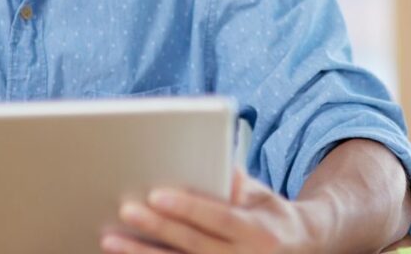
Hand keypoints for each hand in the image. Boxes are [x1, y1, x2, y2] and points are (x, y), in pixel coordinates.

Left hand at [99, 168, 322, 253]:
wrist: (300, 251)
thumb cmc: (271, 217)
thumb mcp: (263, 196)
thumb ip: (238, 183)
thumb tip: (218, 164)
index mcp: (257, 232)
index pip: (218, 218)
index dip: (187, 207)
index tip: (156, 193)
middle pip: (193, 245)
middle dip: (157, 229)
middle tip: (126, 210)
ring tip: (111, 239)